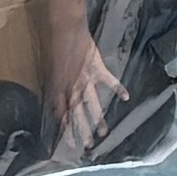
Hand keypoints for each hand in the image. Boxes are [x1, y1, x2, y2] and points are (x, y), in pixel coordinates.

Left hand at [47, 24, 124, 151]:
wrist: (66, 29)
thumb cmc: (55, 47)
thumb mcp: (50, 69)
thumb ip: (54, 85)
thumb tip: (53, 100)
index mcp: (59, 88)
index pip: (62, 113)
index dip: (66, 128)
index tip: (70, 143)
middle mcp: (73, 87)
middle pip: (78, 113)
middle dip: (83, 130)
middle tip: (88, 145)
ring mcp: (86, 79)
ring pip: (93, 103)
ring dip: (99, 118)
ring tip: (104, 132)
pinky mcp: (98, 68)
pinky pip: (109, 81)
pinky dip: (118, 88)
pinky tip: (126, 97)